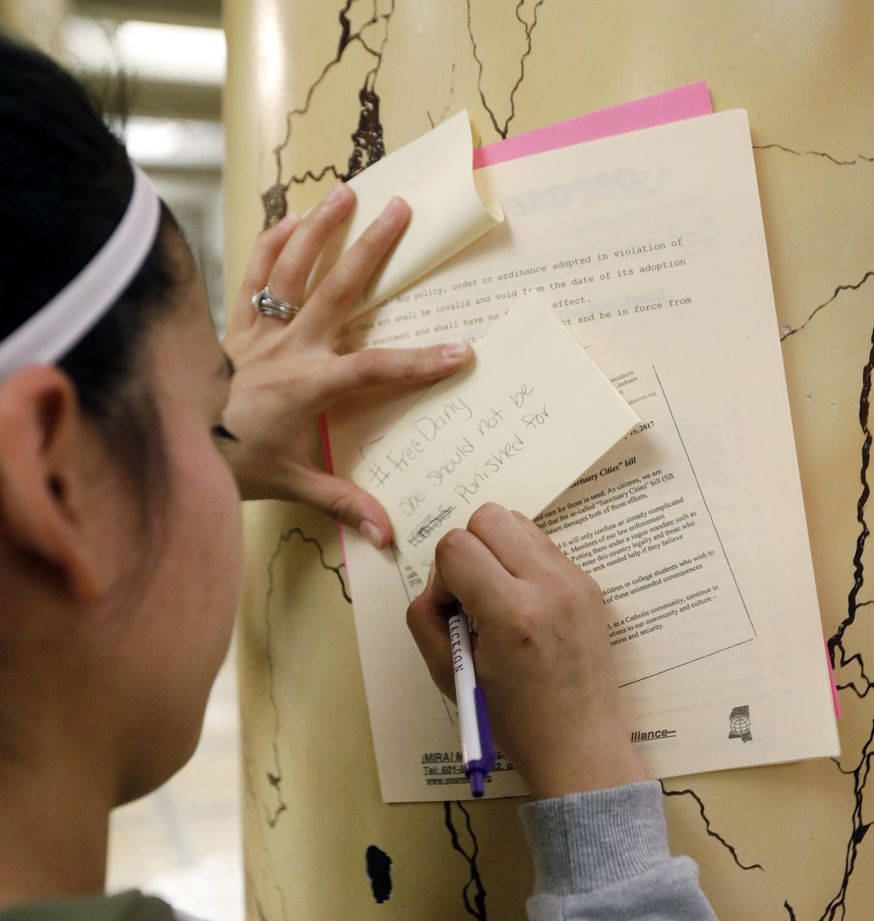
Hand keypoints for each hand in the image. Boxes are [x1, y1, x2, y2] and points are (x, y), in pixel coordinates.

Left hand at [221, 184, 472, 545]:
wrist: (172, 442)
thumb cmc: (233, 463)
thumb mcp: (291, 484)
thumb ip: (341, 503)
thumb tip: (387, 534)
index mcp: (310, 387)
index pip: (375, 371)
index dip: (418, 363)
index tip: (460, 352)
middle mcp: (289, 348)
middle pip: (338, 291)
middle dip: (372, 250)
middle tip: (401, 210)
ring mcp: (260, 331)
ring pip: (293, 268)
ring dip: (321, 228)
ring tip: (348, 193)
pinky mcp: (235, 324)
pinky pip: (253, 275)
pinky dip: (271, 245)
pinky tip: (291, 219)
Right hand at [406, 503, 646, 797]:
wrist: (579, 745)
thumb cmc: (512, 720)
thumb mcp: (448, 676)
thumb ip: (427, 619)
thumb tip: (436, 587)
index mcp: (511, 613)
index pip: (455, 546)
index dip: (442, 576)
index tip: (453, 612)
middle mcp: (548, 587)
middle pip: (488, 517)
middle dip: (468, 551)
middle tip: (473, 596)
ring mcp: (575, 582)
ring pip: (517, 523)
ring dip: (496, 551)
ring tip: (498, 597)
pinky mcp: (590, 585)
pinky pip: (543, 547)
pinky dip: (522, 564)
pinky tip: (524, 606)